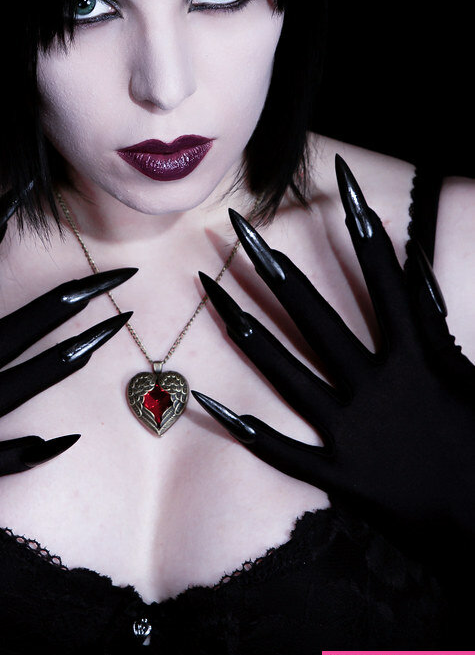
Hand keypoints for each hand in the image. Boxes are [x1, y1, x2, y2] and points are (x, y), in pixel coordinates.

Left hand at [193, 156, 474, 565]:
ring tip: (208, 290)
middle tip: (236, 225)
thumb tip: (413, 271)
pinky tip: (206, 401)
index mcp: (415, 357)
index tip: (338, 181)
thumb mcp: (469, 372)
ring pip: (285, 369)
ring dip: (244, 326)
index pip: (384, 275)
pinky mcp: (339, 473)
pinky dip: (244, 427)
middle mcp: (375, 384)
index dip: (362, 224)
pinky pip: (282, 449)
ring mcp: (351, 429)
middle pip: (314, 314)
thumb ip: (438, 322)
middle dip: (274, 265)